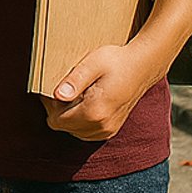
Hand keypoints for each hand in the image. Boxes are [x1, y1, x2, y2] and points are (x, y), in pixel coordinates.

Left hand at [40, 41, 166, 140]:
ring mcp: (108, 130)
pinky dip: (80, 119)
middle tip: (63, 87)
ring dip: (68, 114)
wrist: (142, 67)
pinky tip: (84, 102)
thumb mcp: (92, 63)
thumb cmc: (117, 61)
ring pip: (73, 130)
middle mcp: (102, 126)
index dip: (49, 104)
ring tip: (75, 93)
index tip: (52, 87)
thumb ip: (74, 81)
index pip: (57, 120)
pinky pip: (85, 131)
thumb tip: (58, 95)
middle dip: (57, 109)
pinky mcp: (111, 129)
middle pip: (63, 126)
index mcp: (95, 112)